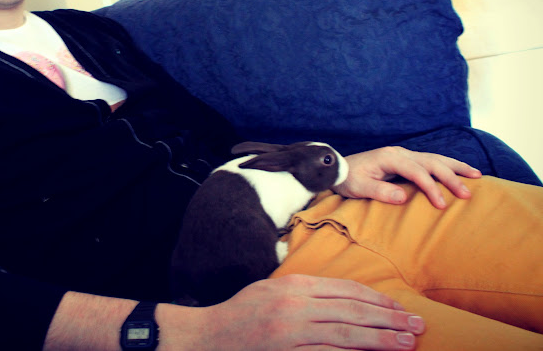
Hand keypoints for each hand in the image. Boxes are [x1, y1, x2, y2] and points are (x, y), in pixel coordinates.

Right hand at [168, 275, 423, 349]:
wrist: (209, 336)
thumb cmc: (241, 313)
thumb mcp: (271, 289)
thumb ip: (304, 292)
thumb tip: (341, 298)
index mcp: (294, 285)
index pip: (346, 289)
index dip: (376, 298)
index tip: (398, 306)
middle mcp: (297, 305)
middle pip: (353, 309)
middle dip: (389, 317)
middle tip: (417, 324)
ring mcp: (293, 331)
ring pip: (348, 333)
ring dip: (382, 338)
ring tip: (408, 341)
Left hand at [334, 146, 481, 208]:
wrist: (337, 168)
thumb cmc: (347, 179)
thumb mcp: (359, 187)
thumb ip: (379, 191)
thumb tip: (402, 197)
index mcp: (390, 157)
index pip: (417, 172)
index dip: (430, 188)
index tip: (441, 205)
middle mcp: (400, 153)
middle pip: (431, 162)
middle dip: (451, 177)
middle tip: (468, 194)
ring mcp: (403, 155)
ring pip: (435, 158)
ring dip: (455, 167)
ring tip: (477, 175)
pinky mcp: (405, 160)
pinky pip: (430, 161)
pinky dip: (446, 165)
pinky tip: (459, 171)